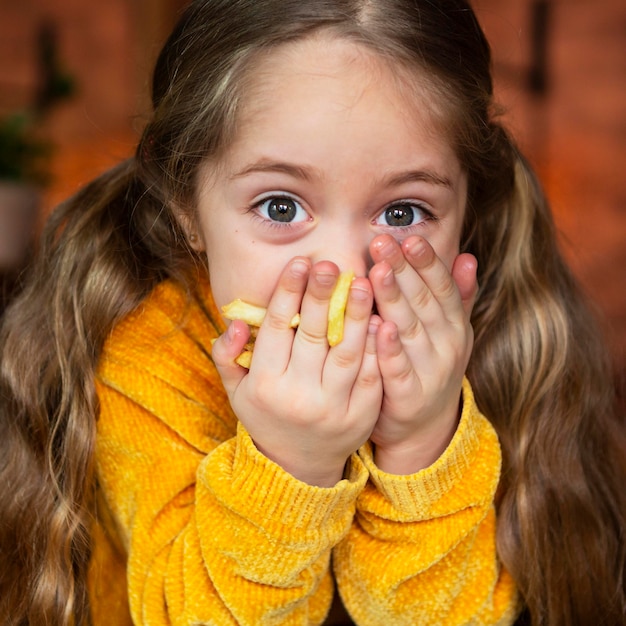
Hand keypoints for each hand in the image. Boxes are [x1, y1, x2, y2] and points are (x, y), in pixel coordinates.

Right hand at [212, 257, 382, 486]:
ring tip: (364, 282)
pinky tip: (380, 320)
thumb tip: (235, 322)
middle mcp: (297, 395)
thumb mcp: (235, 391)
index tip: (300, 262)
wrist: (298, 466)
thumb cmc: (265, 417)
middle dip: (323, 295)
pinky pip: (370, 375)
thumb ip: (226, 355)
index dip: (288, 292)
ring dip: (356, 315)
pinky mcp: (360, 416)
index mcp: (263, 384)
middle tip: (332, 264)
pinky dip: (376, 346)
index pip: (277, 328)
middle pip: (313, 334)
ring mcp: (332, 408)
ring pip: (347, 352)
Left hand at [368, 235, 477, 473]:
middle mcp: (447, 345)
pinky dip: (389, 348)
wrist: (423, 427)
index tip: (409, 237)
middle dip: (403, 270)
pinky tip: (378, 326)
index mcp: (454, 326)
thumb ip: (457, 296)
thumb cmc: (428, 367)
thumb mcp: (449, 332)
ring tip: (378, 272)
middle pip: (423, 302)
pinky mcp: (409, 397)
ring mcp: (430, 372)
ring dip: (394, 299)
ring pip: (410, 329)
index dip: (427, 262)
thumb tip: (466, 257)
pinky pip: (398, 369)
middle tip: (382, 244)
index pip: (442, 287)